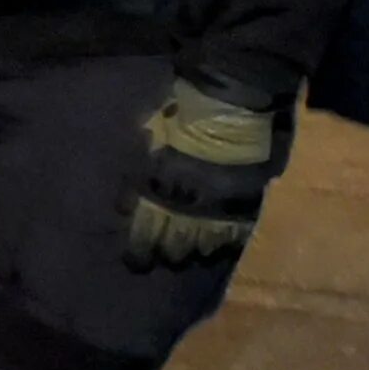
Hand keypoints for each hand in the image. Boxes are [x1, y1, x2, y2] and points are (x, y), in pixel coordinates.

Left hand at [123, 80, 284, 273]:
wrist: (228, 109)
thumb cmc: (181, 119)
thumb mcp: (147, 143)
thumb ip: (137, 174)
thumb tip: (125, 203)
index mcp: (156, 195)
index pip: (142, 236)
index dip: (137, 253)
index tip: (134, 260)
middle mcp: (183, 211)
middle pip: (172, 250)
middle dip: (166, 254)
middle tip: (164, 255)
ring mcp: (215, 212)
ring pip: (201, 249)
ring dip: (194, 251)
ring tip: (191, 251)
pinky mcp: (243, 209)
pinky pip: (232, 238)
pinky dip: (222, 243)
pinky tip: (217, 244)